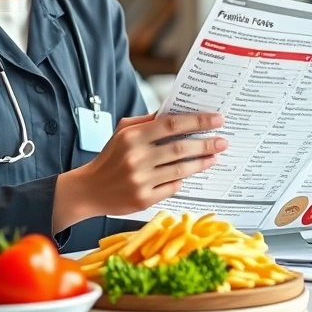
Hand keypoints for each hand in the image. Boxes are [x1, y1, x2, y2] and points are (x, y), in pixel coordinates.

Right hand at [53, 113, 226, 229]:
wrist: (89, 190)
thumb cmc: (110, 157)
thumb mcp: (123, 132)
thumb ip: (147, 121)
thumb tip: (176, 112)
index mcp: (132, 137)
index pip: (171, 125)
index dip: (197, 121)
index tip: (217, 119)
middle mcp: (136, 158)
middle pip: (180, 148)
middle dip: (206, 143)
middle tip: (223, 141)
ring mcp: (140, 180)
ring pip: (180, 170)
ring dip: (201, 163)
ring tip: (214, 156)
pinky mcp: (143, 199)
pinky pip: (172, 187)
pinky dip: (183, 180)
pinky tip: (191, 173)